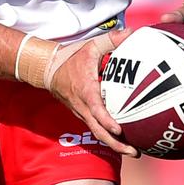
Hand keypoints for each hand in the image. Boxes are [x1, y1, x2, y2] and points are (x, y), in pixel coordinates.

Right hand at [49, 28, 139, 155]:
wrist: (48, 69)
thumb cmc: (71, 57)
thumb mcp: (90, 46)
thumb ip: (112, 40)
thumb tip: (133, 32)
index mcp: (85, 91)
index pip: (96, 110)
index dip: (107, 121)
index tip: (119, 130)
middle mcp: (83, 106)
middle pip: (98, 131)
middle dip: (116, 144)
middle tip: (135, 152)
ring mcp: (82, 112)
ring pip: (97, 133)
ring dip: (114, 145)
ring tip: (134, 151)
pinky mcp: (83, 114)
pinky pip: (96, 128)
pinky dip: (108, 136)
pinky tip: (124, 140)